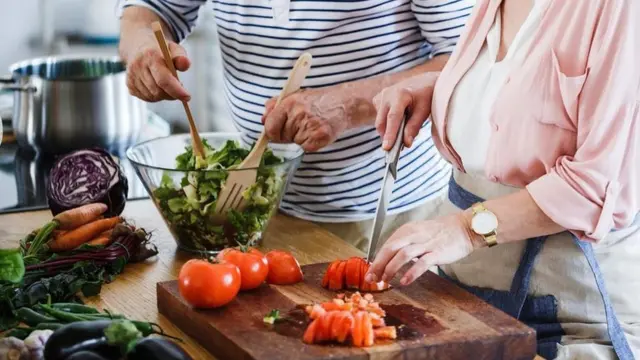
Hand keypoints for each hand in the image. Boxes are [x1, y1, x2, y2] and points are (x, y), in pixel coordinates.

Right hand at [120, 31, 190, 101]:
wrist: (138, 46)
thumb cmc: (160, 49)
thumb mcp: (174, 48)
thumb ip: (181, 57)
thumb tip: (186, 64)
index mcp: (150, 56)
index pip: (164, 80)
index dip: (176, 91)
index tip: (187, 96)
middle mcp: (138, 66)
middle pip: (158, 91)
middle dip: (172, 94)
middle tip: (180, 90)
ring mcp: (132, 76)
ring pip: (153, 96)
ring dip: (164, 95)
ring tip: (168, 84)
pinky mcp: (129, 85)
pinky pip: (147, 98)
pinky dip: (156, 96)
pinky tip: (158, 86)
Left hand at [261, 87, 374, 151]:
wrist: (343, 104)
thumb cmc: (318, 101)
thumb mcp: (295, 96)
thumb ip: (275, 105)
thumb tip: (262, 119)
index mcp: (289, 103)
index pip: (270, 127)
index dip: (271, 132)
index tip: (275, 133)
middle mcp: (298, 115)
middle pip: (281, 137)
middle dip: (288, 134)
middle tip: (301, 125)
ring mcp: (309, 127)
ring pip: (294, 143)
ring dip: (300, 138)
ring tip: (311, 126)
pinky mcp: (318, 138)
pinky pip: (305, 148)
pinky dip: (310, 143)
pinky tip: (317, 133)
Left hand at [364, 213, 482, 285]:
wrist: (462, 228)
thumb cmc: (439, 234)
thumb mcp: (417, 234)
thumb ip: (404, 245)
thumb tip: (388, 261)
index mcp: (406, 231)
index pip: (386, 246)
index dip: (376, 261)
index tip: (370, 274)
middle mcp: (413, 235)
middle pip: (390, 249)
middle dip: (378, 265)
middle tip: (372, 279)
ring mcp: (426, 244)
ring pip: (403, 255)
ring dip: (391, 269)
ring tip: (386, 281)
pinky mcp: (437, 252)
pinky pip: (422, 263)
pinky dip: (412, 273)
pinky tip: (404, 282)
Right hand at [372, 72, 437, 149]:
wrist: (425, 81)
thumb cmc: (427, 96)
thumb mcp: (424, 111)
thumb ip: (414, 127)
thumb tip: (406, 144)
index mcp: (400, 94)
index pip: (393, 118)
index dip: (390, 134)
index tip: (387, 148)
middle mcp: (387, 93)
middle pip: (382, 121)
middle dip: (387, 136)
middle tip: (394, 149)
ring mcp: (381, 95)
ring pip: (380, 120)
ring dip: (388, 129)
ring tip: (402, 130)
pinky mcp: (378, 98)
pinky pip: (380, 116)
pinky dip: (387, 122)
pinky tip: (399, 118)